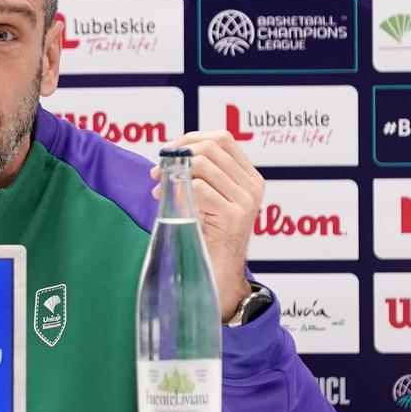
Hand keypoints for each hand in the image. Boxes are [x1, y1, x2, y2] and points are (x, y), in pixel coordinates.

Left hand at [150, 131, 264, 322]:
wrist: (218, 273)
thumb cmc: (208, 235)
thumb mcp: (208, 199)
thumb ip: (199, 176)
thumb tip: (170, 153)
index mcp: (249, 177)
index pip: (223, 139)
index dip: (192, 138)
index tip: (169, 149)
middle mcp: (253, 186)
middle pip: (212, 147)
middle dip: (179, 153)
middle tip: (158, 169)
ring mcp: (245, 201)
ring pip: (202, 165)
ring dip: (174, 173)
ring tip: (160, 188)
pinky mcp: (233, 216)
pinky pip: (198, 189)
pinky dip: (178, 192)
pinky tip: (168, 204)